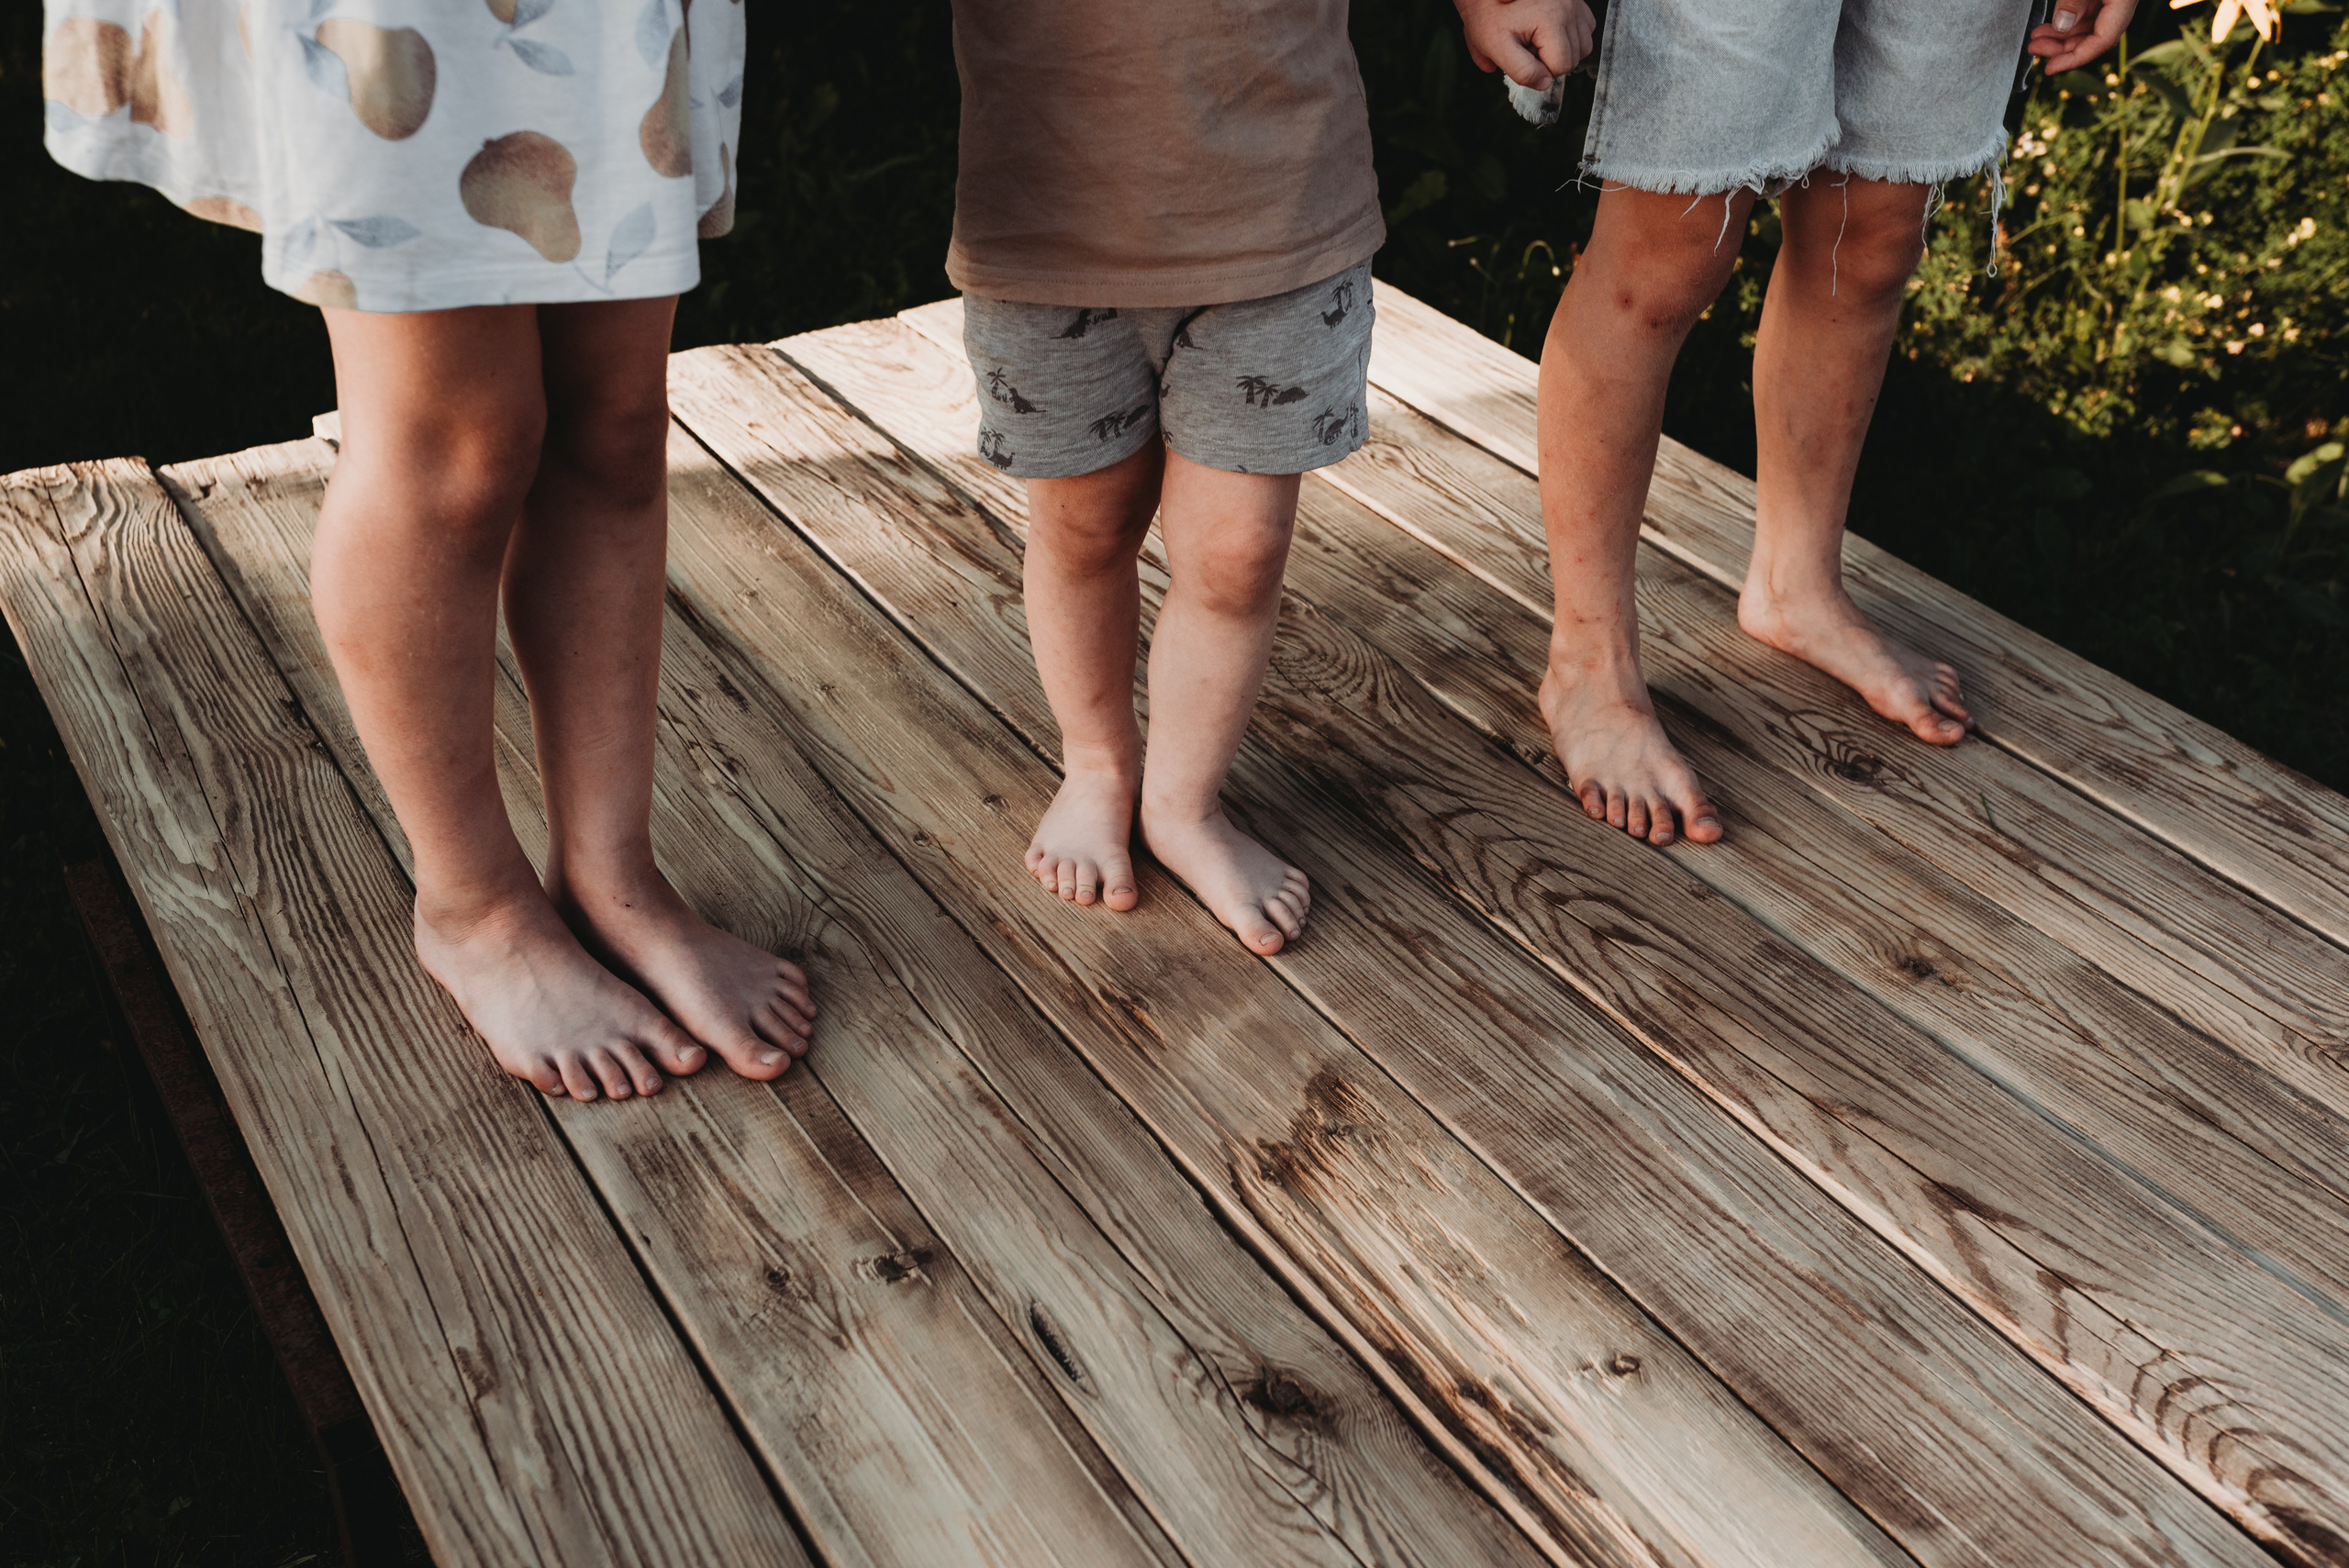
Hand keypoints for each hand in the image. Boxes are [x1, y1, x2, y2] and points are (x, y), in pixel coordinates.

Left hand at [1454, 0, 1595, 89]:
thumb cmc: (1488, 17)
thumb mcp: (1496, 47)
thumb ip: (1522, 71)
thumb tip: (1545, 83)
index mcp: (1552, 19)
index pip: (1561, 66)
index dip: (1540, 70)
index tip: (1522, 54)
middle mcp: (1569, 8)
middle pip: (1573, 58)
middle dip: (1550, 59)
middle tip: (1527, 45)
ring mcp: (1575, 4)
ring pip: (1583, 46)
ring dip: (1561, 50)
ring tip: (1537, 37)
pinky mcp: (1578, 2)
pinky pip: (1585, 31)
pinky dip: (1569, 36)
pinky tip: (1548, 31)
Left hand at [2026, 0, 2137, 73]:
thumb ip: (2074, 0)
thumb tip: (2062, 25)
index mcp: (2125, 1)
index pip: (2103, 41)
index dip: (2075, 59)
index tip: (2050, 69)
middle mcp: (2122, 4)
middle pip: (2093, 38)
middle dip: (2061, 48)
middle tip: (2034, 48)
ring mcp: (2113, 1)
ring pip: (2088, 27)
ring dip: (2061, 36)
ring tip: (2036, 38)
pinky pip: (2086, 14)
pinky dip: (2067, 22)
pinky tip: (2049, 27)